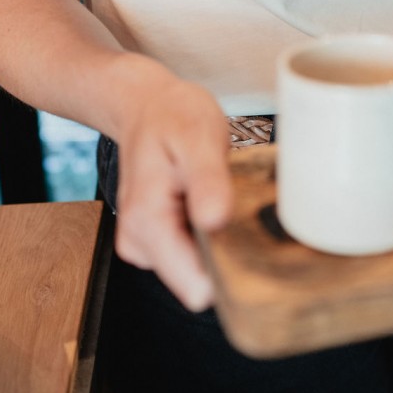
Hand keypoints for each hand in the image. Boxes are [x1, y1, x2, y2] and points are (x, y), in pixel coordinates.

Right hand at [112, 64, 233, 309]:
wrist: (147, 105)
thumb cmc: (173, 115)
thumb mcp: (199, 136)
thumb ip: (207, 180)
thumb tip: (215, 222)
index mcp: (148, 222)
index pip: (195, 286)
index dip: (230, 271)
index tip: (253, 242)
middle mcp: (139, 242)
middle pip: (199, 283)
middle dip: (227, 255)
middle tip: (240, 207)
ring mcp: (145, 245)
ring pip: (198, 271)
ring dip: (218, 242)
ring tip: (222, 197)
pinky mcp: (156, 241)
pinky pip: (193, 256)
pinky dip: (209, 234)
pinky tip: (210, 201)